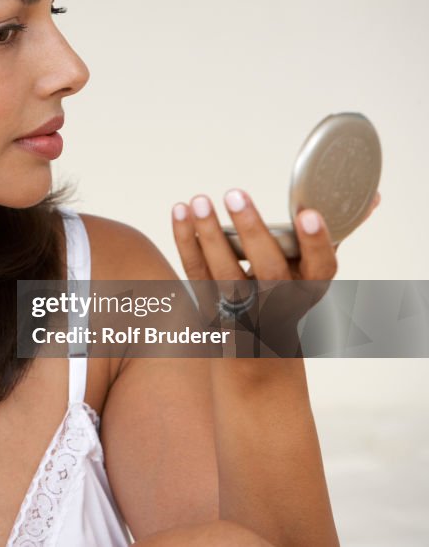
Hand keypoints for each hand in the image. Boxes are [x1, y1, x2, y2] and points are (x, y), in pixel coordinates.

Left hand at [170, 189, 379, 354]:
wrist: (258, 358)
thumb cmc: (287, 300)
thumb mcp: (311, 274)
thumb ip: (329, 236)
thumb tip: (370, 195)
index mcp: (310, 290)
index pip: (322, 266)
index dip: (316, 241)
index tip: (308, 213)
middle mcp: (280, 304)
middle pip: (269, 269)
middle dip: (251, 229)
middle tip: (234, 192)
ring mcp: (242, 312)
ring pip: (224, 273)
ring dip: (208, 234)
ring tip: (198, 200)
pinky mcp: (210, 311)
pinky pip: (196, 273)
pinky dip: (186, 241)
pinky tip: (179, 211)